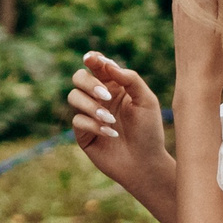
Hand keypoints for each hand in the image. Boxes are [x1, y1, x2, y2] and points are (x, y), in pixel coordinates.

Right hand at [68, 51, 170, 193]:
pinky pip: (77, 120)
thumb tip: (108, 64)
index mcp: (114, 86)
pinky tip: (111, 134)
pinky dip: (94, 125)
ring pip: (73, 97)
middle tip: (105, 95)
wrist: (145, 163)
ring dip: (91, 106)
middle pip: (79, 77)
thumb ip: (130, 79)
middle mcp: (98, 98)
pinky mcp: (82, 133)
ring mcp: (88, 115)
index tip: (91, 59)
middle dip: (89, 83)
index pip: (97, 66)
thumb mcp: (146, 100)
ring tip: (111, 119)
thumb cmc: (149, 131)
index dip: (92, 59)